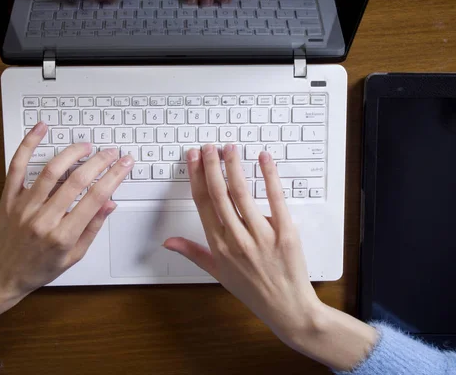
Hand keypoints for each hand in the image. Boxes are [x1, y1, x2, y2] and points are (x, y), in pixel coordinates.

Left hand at [0, 122, 134, 347]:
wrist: (2, 275)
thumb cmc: (38, 268)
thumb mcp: (74, 256)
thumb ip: (92, 228)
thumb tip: (109, 203)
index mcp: (63, 235)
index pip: (95, 198)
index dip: (114, 177)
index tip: (124, 164)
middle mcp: (43, 219)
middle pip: (77, 181)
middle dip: (99, 162)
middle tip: (111, 152)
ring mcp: (24, 206)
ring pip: (51, 171)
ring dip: (72, 153)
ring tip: (87, 146)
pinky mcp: (9, 198)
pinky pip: (17, 166)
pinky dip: (28, 145)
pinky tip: (41, 129)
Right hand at [164, 144, 319, 345]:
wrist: (286, 308)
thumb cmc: (252, 291)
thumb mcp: (217, 273)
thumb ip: (193, 252)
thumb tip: (169, 242)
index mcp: (219, 246)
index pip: (203, 203)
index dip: (196, 177)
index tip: (193, 158)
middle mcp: (236, 240)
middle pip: (219, 194)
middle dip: (211, 166)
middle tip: (208, 147)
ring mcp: (261, 236)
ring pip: (241, 193)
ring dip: (233, 167)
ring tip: (229, 149)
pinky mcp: (285, 233)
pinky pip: (275, 199)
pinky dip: (269, 176)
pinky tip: (264, 159)